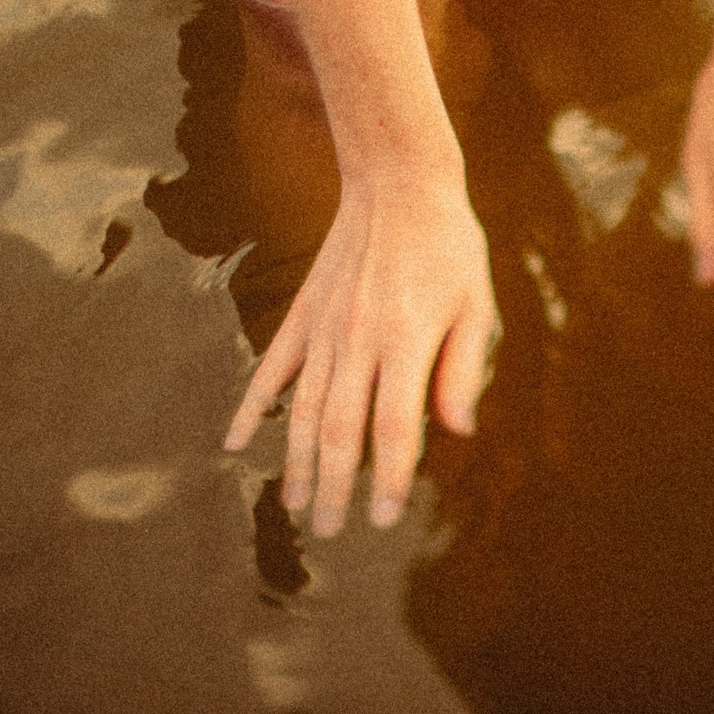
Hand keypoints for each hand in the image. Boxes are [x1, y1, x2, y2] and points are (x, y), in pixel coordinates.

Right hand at [224, 173, 496, 536]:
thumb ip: (465, 369)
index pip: (396, 426)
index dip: (391, 478)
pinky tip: (237, 442)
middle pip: (341, 429)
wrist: (397, 181)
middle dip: (335, 487)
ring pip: (303, 408)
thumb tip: (458, 431)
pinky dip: (252, 406)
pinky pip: (272, 368)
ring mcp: (324, 327)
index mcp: (406, 341)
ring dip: (297, 461)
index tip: (385, 519)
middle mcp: (359, 340)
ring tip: (294, 505)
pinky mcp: (302, 313)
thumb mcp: (476, 305)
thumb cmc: (449, 248)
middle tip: (332, 532)